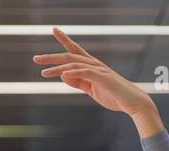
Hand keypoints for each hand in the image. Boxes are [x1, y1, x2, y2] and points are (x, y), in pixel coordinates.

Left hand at [32, 27, 153, 114]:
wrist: (133, 103)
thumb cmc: (114, 96)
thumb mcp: (91, 89)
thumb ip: (78, 82)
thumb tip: (63, 75)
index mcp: (92, 66)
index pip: (75, 50)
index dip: (64, 39)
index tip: (54, 29)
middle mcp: (95, 64)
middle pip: (70, 56)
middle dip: (52, 56)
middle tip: (35, 58)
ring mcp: (100, 70)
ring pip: (74, 65)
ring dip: (57, 68)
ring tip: (43, 72)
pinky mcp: (104, 79)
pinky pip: (86, 73)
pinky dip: (74, 73)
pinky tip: (63, 75)